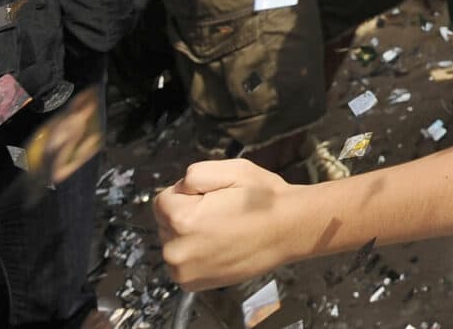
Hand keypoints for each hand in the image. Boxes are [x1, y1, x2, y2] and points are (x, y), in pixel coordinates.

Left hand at [155, 157, 305, 288]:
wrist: (290, 230)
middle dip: (186, 214)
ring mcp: (184, 270)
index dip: (189, 193)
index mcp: (183, 219)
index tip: (213, 197)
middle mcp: (177, 249)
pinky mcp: (192, 283)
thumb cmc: (265, 199)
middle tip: (220, 213)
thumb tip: (178, 189)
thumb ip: (195, 173)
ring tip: (222, 230)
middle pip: (165, 222)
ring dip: (189, 235)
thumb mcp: (234, 169)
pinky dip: (194, 253)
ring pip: (172, 242)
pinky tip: (219, 246)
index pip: (162, 199)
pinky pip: (180, 262)